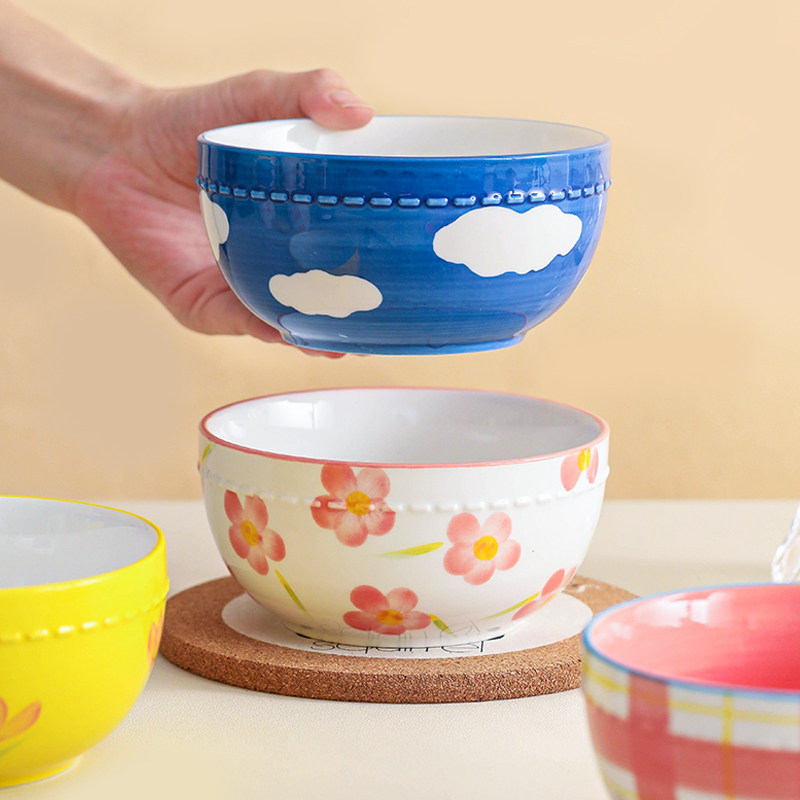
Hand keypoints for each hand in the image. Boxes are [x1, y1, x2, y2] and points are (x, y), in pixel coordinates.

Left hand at [71, 69, 372, 346]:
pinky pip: (244, 322)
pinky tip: (298, 329)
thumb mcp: (256, 98)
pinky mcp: (204, 305)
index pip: (355, 254)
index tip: (417, 272)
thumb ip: (306, 92)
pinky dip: (272, 327)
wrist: (113, 146)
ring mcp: (243, 289)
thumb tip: (360, 113)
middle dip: (360, 313)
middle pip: (329, 300)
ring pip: (291, 323)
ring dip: (322, 332)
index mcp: (302, 227)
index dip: (385, 266)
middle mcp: (278, 265)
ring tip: (353, 336)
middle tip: (394, 314)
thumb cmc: (189, 124)